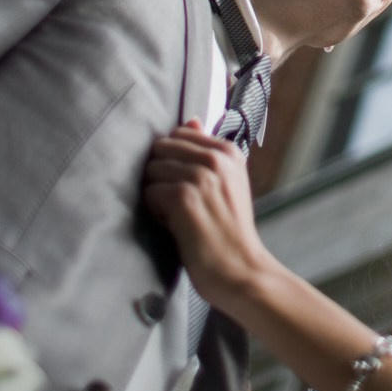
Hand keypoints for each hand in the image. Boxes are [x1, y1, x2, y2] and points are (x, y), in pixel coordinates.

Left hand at [143, 121, 266, 296]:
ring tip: (179, 215)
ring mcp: (200, 177)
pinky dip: (156, 212)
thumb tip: (192, 120)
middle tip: (179, 202)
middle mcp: (216, 159)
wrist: (242, 270)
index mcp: (229, 151)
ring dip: (158, 195)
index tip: (188, 185)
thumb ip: (207, 150)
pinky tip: (176, 226)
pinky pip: (149, 193)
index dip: (173, 161)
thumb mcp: (227, 182)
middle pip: (161, 149)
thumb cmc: (230, 230)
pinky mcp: (183, 198)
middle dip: (162, 175)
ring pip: (152, 171)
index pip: (179, 134)